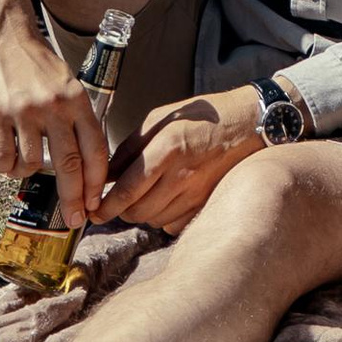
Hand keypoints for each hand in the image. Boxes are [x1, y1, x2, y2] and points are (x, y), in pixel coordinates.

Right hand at [0, 0, 113, 227]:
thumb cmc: (34, 60)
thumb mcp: (66, 82)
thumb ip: (74, 115)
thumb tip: (83, 158)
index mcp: (77, 100)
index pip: (95, 149)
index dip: (97, 181)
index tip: (95, 202)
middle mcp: (54, 108)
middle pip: (70, 166)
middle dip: (74, 199)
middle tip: (74, 220)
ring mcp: (24, 112)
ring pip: (33, 164)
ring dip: (30, 172)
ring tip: (24, 162)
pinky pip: (3, 159)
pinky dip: (6, 167)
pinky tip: (6, 157)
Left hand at [94, 84, 269, 233]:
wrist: (247, 124)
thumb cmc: (203, 117)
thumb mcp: (159, 119)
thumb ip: (130, 147)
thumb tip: (107, 172)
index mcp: (166, 151)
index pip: (127, 191)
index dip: (106, 206)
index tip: (94, 210)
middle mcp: (181, 177)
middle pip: (138, 212)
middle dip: (120, 211)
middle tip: (116, 202)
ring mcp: (196, 194)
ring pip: (154, 220)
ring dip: (141, 214)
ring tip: (142, 197)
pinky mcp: (205, 203)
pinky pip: (175, 224)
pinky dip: (163, 218)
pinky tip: (164, 201)